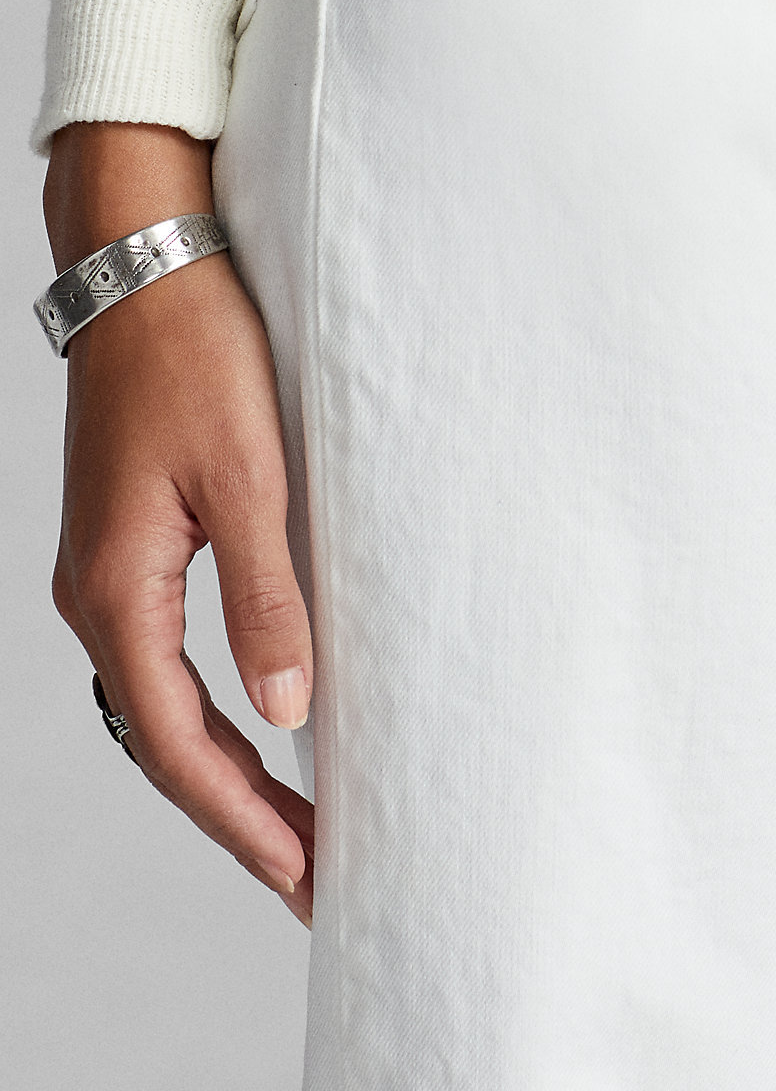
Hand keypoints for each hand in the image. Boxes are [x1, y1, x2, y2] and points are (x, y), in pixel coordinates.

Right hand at [45, 123, 314, 927]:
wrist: (145, 268)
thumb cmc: (199, 358)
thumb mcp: (248, 478)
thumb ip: (267, 596)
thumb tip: (286, 711)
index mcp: (119, 591)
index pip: (182, 744)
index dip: (243, 819)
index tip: (305, 873)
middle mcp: (99, 594)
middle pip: (165, 740)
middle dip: (236, 814)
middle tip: (311, 873)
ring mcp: (107, 569)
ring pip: (162, 703)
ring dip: (224, 767)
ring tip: (292, 821)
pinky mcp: (128, 540)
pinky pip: (163, 655)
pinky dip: (209, 708)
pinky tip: (255, 721)